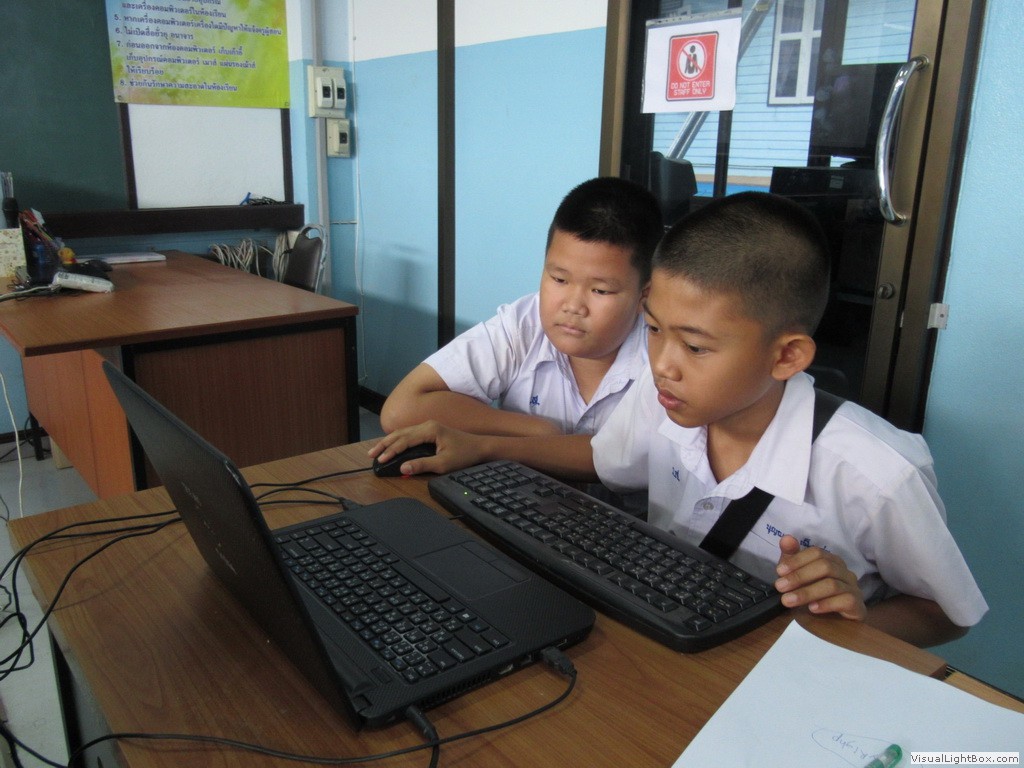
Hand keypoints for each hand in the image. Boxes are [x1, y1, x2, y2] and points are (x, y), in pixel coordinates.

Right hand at [367, 420, 486, 475]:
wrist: (480, 447)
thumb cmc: (464, 455)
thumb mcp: (443, 464)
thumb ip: (422, 465)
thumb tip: (403, 469)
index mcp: (430, 430)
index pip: (404, 440)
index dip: (391, 451)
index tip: (380, 460)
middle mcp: (427, 425)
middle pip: (400, 433)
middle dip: (384, 444)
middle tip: (371, 455)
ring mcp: (428, 427)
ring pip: (403, 432)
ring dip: (389, 441)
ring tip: (376, 450)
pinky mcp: (430, 431)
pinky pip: (409, 434)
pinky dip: (398, 440)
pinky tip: (391, 446)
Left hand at [774, 535, 866, 620]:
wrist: (836, 619)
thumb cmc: (816, 592)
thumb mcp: (799, 574)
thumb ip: (792, 557)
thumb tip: (786, 539)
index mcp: (832, 560)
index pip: (817, 553)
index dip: (797, 560)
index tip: (779, 571)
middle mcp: (845, 571)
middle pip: (825, 567)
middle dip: (799, 576)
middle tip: (780, 587)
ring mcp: (853, 588)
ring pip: (832, 585)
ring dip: (807, 592)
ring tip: (788, 600)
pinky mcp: (857, 605)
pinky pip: (845, 601)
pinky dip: (826, 604)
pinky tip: (811, 609)